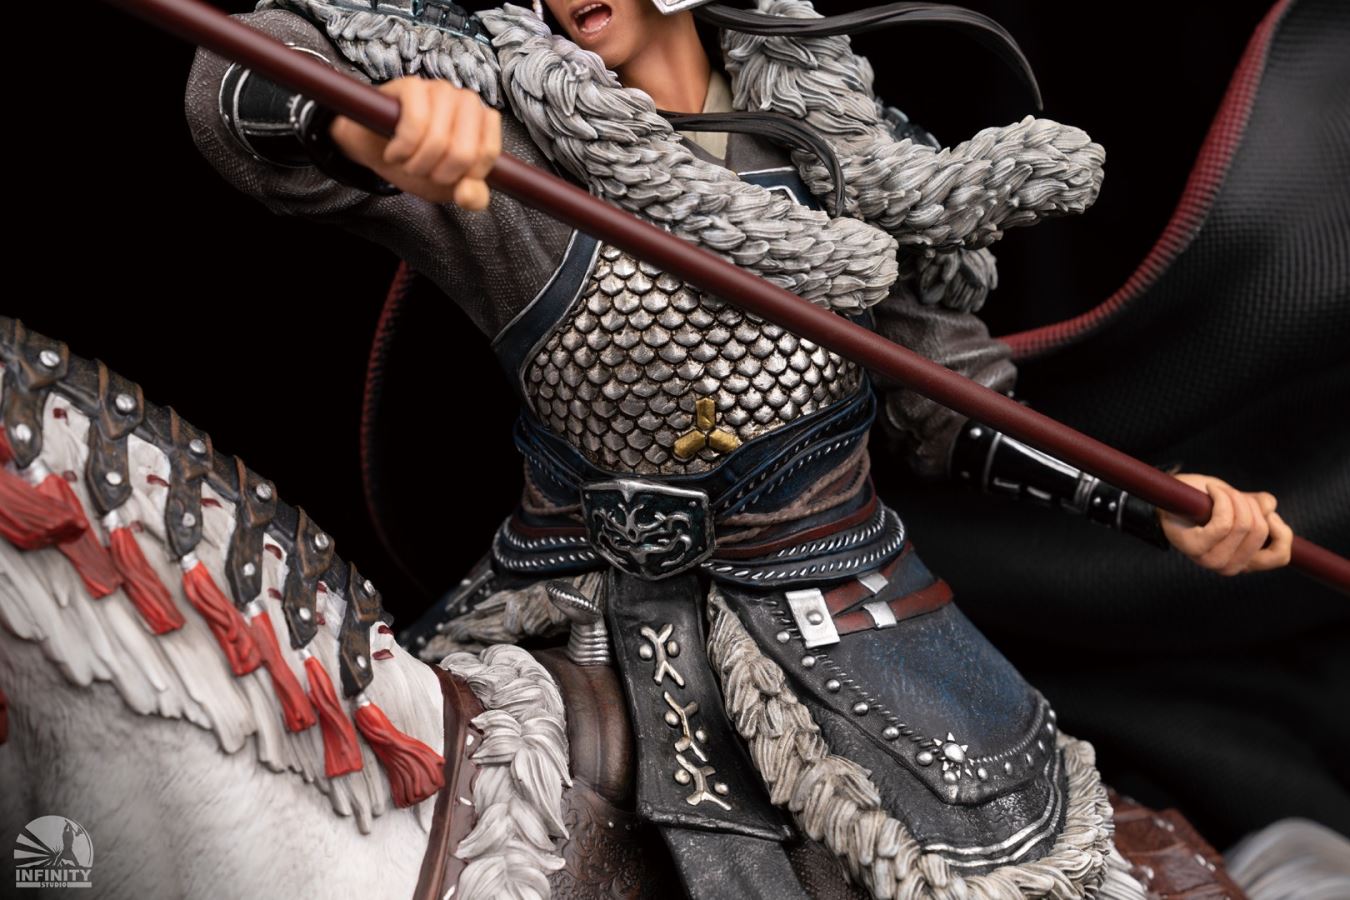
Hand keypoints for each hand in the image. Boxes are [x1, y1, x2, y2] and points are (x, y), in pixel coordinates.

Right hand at [329, 77, 501, 209]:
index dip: (465, 175)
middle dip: (438, 174)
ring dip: (416, 163)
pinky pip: (415, 123)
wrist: (376, 149)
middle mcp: (466, 101)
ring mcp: (440, 90)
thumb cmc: (417, 161)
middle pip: (464, 151)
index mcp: (483, 123)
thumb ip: (472, 196)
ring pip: (438, 140)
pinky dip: (402, 148)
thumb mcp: (449, 187)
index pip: (487, 153)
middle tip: (423, 170)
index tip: (448, 176)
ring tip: (407, 161)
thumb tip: (469, 194)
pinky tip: (394, 152)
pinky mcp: (412, 86)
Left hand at [1160, 474, 1292, 574]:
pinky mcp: (1195, 548)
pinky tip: (1212, 490)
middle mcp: (1230, 567)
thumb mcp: (1242, 504)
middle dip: (1252, 505)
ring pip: (1243, 525)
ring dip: (1236, 498)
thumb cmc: (1206, 502)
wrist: (1170, 497)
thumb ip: (1261, 508)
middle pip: (1260, 531)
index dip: (1281, 530)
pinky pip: (1223, 522)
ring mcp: (1211, 560)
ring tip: (1221, 492)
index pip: (1280, 556)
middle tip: (1235, 495)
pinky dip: (1222, 498)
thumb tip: (1269, 508)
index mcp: (1246, 562)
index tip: (1268, 514)